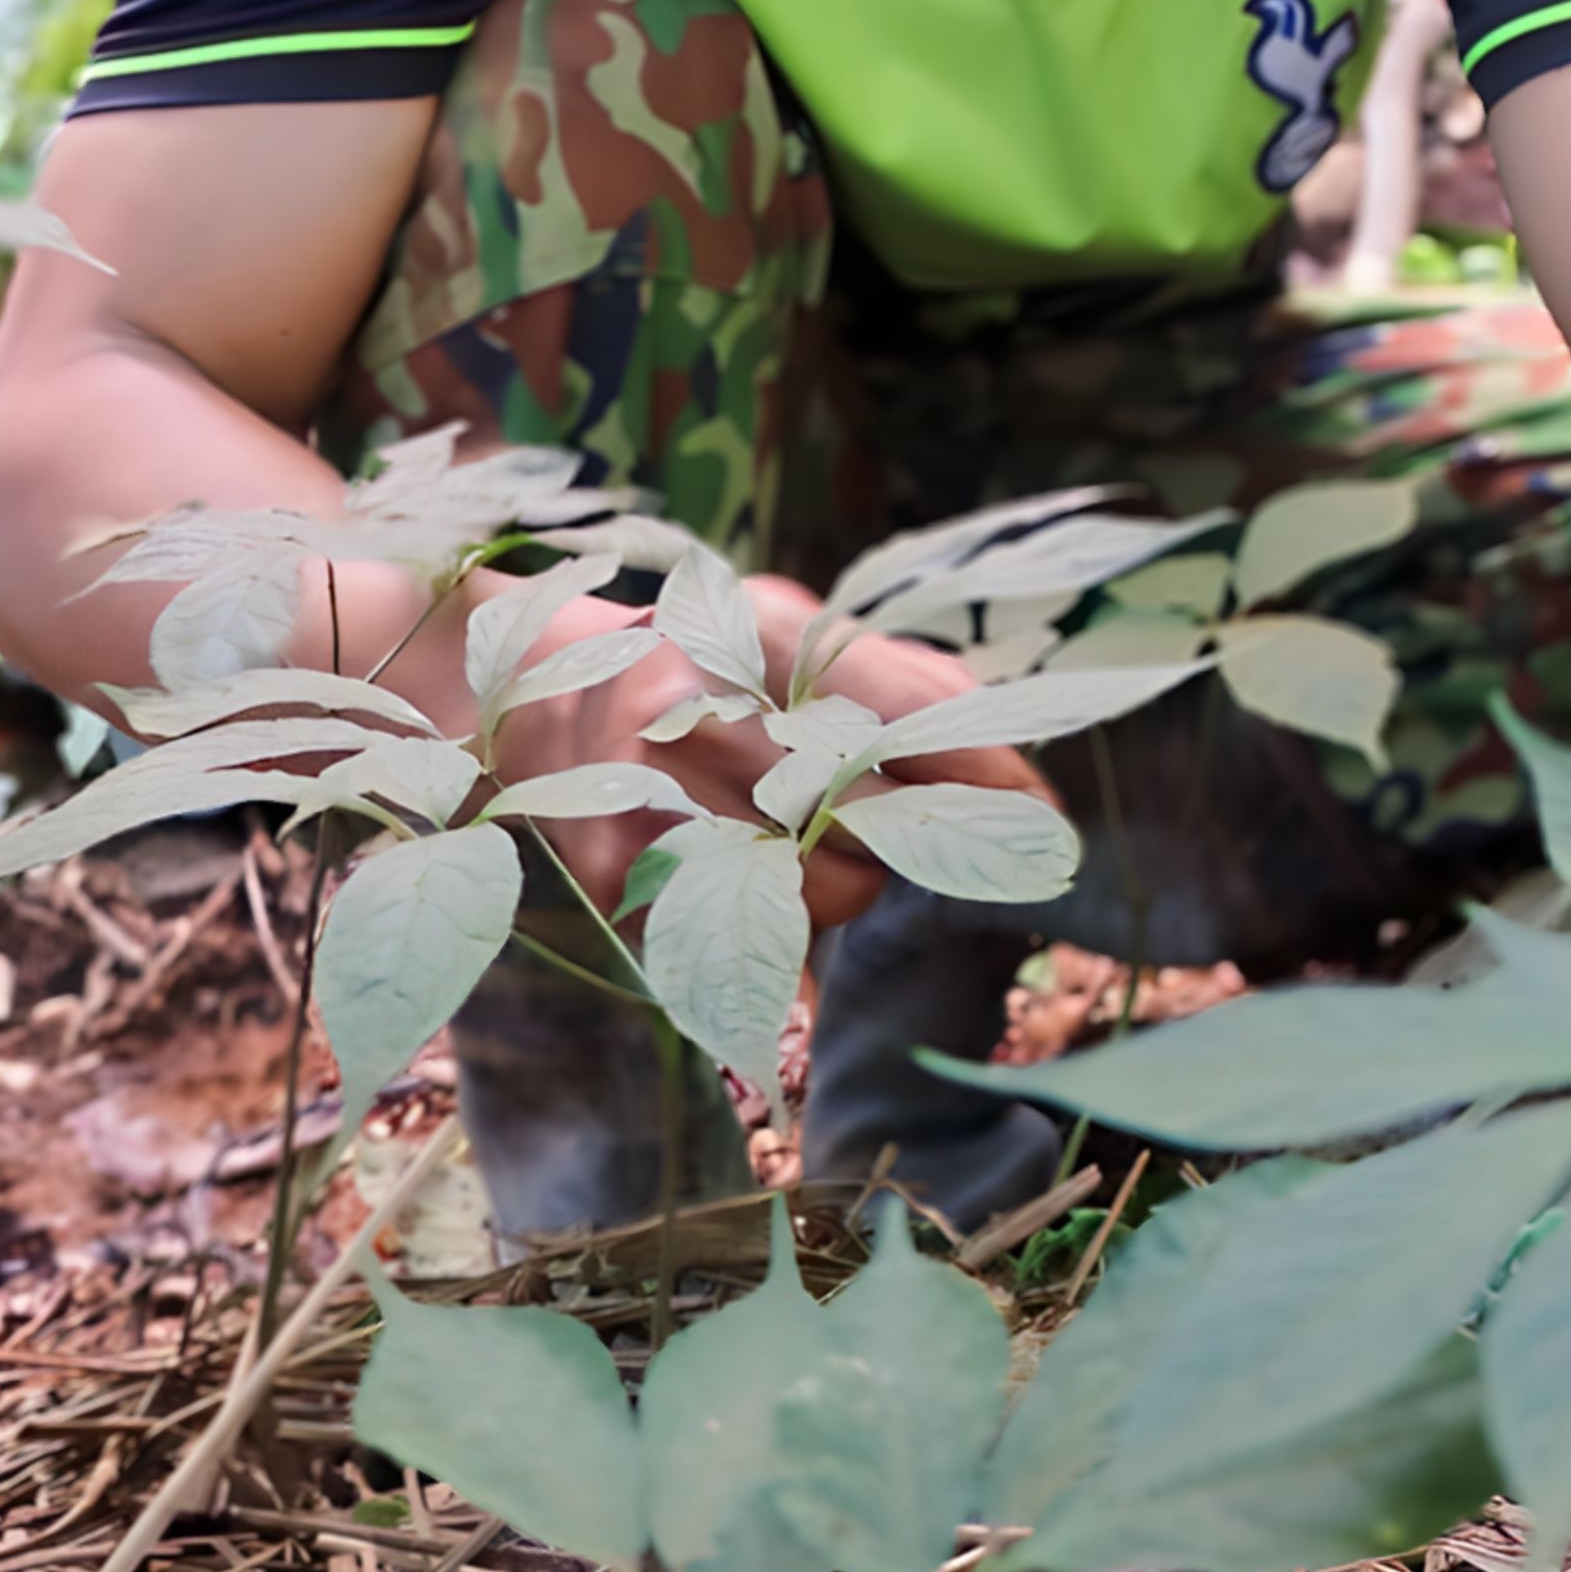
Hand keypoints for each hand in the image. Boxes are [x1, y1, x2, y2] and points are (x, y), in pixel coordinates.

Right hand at [483, 574, 1058, 933]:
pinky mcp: (623, 876)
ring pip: (829, 891)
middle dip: (920, 834)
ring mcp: (652, 793)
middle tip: (926, 832)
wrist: (526, 692)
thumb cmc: (706, 664)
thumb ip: (908, 684)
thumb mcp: (799, 636)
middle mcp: (701, 704)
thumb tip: (1022, 775)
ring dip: (849, 883)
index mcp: (761, 628)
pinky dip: (785, 934)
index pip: (908, 709)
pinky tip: (768, 896)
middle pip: (878, 814)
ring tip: (801, 838)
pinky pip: (757, 943)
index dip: (988, 769)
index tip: (1044, 812)